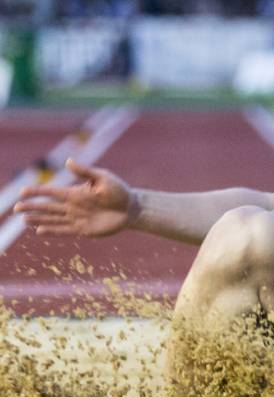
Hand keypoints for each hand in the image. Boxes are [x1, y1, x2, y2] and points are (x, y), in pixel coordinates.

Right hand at [13, 159, 136, 236]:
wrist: (131, 208)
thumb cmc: (118, 191)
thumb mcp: (103, 178)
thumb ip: (85, 172)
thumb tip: (68, 161)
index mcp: (75, 192)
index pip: (51, 192)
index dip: (37, 192)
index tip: (22, 192)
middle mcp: (72, 206)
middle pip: (47, 207)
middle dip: (32, 207)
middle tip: (16, 209)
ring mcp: (77, 218)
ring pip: (53, 219)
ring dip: (38, 220)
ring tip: (24, 221)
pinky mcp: (84, 230)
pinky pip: (65, 231)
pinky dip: (53, 231)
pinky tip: (40, 231)